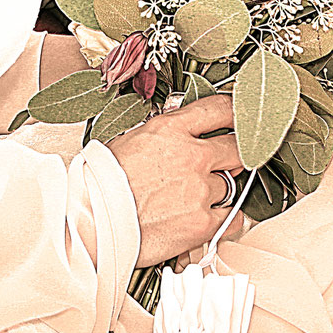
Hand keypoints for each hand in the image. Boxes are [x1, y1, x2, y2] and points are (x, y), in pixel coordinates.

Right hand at [105, 95, 245, 266]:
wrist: (93, 220)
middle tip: (224, 161)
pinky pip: (232, 217)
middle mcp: (192, 156)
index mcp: (171, 130)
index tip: (238, 117)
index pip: (219, 110)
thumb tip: (180, 134)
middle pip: (236, 148)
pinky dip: (224, 216)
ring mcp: (200, 190)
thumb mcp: (130, 140)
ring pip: (231, 185)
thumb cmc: (102, 183)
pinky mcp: (203, 223)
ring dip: (218, 189)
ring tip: (195, 196)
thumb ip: (163, 135)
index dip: (234, 112)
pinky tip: (207, 216)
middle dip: (232, 154)